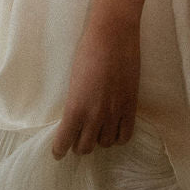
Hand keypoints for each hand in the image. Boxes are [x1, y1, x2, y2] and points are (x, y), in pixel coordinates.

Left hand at [51, 17, 139, 158]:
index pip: (64, 142)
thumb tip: (75, 117)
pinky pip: (125, 136)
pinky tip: (114, 131)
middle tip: (78, 137)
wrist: (113, 36)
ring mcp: (114, 112)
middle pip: (85, 147)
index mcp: (75, 107)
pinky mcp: (130, 107)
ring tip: (97, 130)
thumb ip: (75, 103)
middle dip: (79, 145)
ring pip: (105, 144)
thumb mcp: (73, 81)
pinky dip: (118, 138)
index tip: (59, 152)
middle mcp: (94, 115)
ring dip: (99, 140)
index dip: (59, 150)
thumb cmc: (87, 51)